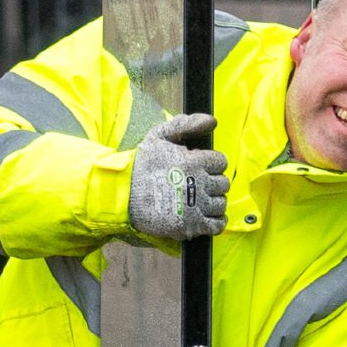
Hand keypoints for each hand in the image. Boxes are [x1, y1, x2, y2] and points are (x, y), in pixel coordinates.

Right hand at [128, 112, 229, 240]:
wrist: (123, 194)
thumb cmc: (141, 164)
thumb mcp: (159, 136)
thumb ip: (186, 125)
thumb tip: (212, 120)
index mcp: (194, 161)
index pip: (220, 162)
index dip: (212, 164)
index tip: (202, 167)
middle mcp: (199, 183)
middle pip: (223, 184)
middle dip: (214, 183)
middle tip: (201, 184)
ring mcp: (195, 206)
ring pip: (220, 204)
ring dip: (214, 202)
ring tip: (201, 200)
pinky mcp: (190, 225)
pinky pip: (216, 225)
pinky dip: (216, 222)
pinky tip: (208, 217)